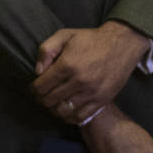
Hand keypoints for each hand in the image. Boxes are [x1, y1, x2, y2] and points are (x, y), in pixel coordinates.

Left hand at [31, 22, 149, 123]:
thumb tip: (37, 71)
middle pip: (51, 99)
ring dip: (53, 109)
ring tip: (51, 103)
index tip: (32, 88)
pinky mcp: (103, 100)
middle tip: (39, 96)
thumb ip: (46, 50)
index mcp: (67, 65)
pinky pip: (81, 116)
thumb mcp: (64, 35)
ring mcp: (92, 93)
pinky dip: (69, 117)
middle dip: (41, 99)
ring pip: (64, 110)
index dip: (33, 89)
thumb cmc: (89, 39)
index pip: (42, 85)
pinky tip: (65, 111)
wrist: (121, 45)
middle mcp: (79, 81)